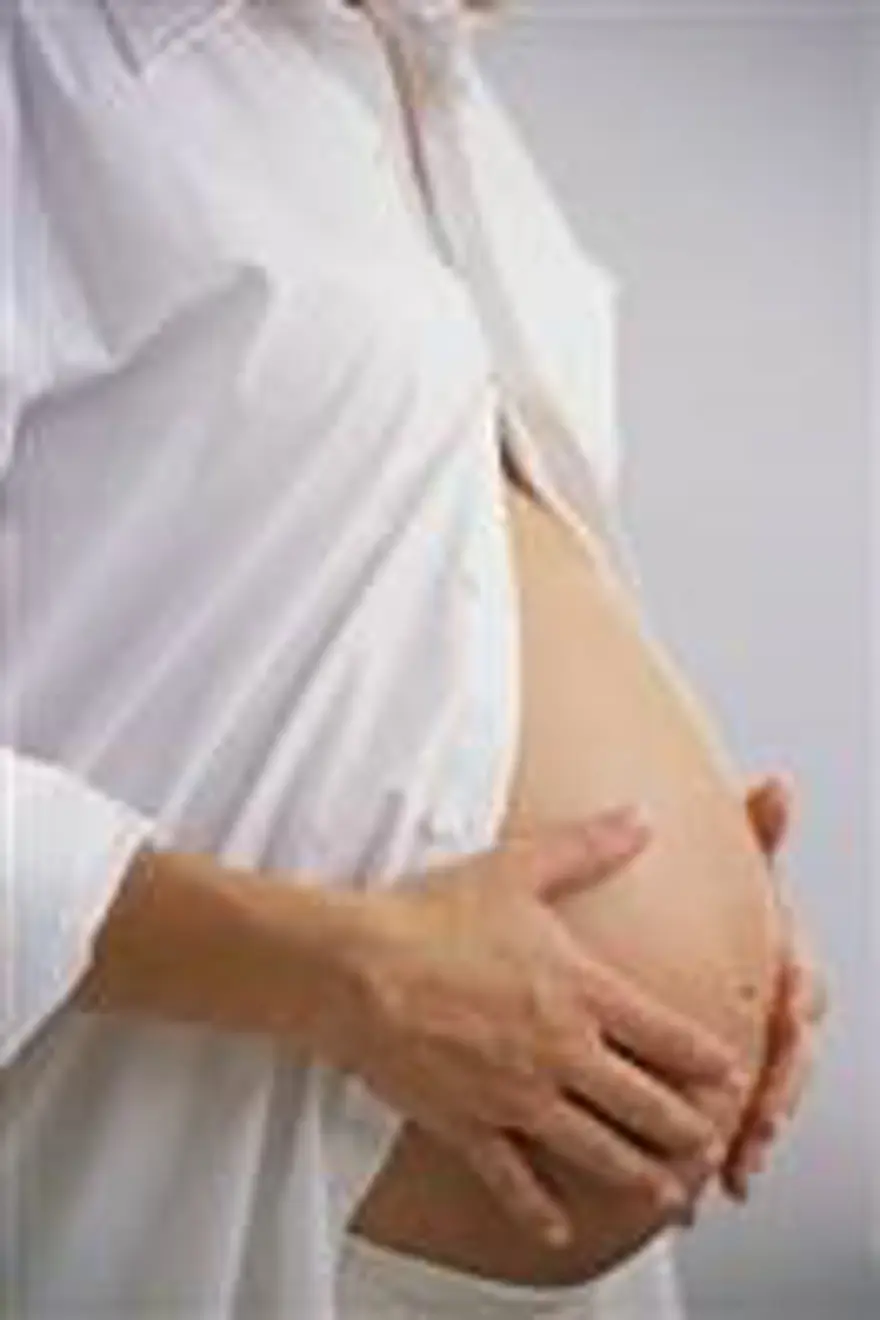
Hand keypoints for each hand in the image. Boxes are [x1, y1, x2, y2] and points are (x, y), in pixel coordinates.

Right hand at [332, 807, 743, 1246]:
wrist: (354, 968)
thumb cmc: (432, 916)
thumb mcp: (518, 868)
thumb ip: (588, 847)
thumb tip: (640, 818)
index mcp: (581, 993)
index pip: (668, 1037)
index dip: (707, 1062)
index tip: (729, 1076)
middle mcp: (561, 1054)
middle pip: (646, 1106)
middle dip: (686, 1132)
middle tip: (709, 1147)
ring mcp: (518, 1097)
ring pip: (597, 1152)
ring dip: (639, 1177)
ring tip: (665, 1193)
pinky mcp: (470, 1125)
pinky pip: (513, 1181)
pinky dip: (539, 1210)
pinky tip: (556, 1230)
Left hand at [718, 774, 828, 1202]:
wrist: (691, 946)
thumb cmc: (718, 906)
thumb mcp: (733, 869)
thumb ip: (757, 836)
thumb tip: (778, 785)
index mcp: (784, 963)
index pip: (803, 985)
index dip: (797, 1003)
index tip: (786, 1018)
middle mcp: (778, 1013)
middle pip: (792, 1059)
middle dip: (779, 1091)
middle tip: (759, 1119)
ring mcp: (760, 1052)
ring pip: (770, 1100)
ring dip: (756, 1135)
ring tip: (736, 1166)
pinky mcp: (736, 1085)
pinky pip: (742, 1125)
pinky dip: (733, 1154)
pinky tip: (714, 1188)